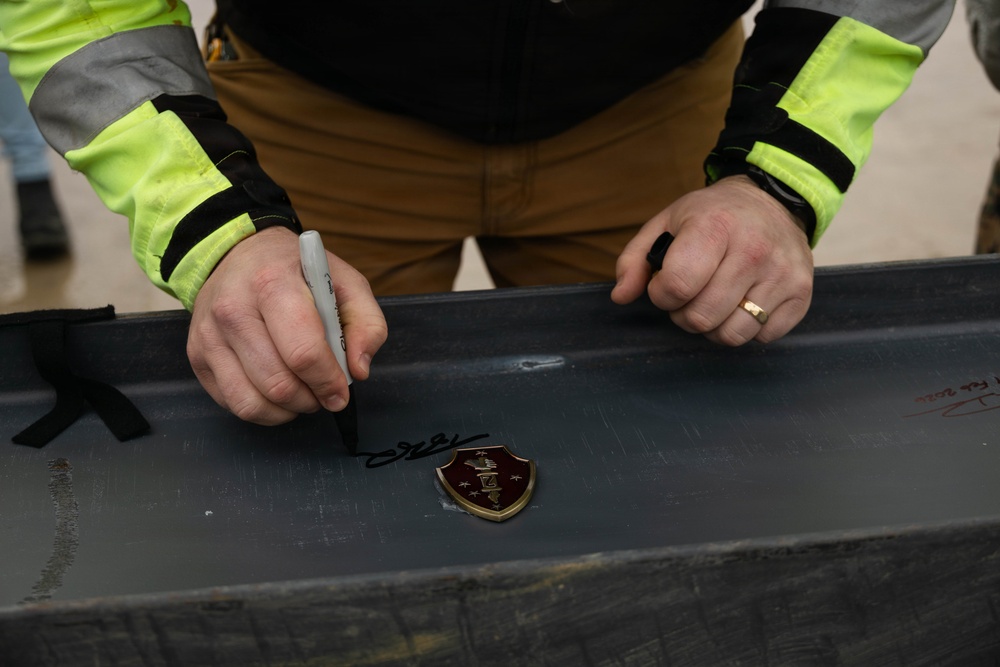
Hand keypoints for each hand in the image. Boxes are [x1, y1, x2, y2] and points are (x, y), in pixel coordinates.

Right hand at [188, 227, 387, 424]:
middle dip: (310, 398)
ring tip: (303, 392)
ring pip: (253, 403)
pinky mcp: (197, 356)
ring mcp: (209, 335)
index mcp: (272, 283)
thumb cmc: (297, 272)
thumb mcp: (346, 283)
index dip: (328, 382)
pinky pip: (233, 405)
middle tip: (323, 391)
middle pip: (278, 384)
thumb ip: (367, 324)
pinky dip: (263, 410)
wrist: (239, 255)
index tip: (340, 391)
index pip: (302, 352)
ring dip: (287, 409)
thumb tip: (359, 370)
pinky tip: (277, 390)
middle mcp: (233, 310)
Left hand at [611, 175, 813, 344]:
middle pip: (702, 317)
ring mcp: (783, 274)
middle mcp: (754, 251)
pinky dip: (746, 328)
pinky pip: (762, 337)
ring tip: (713, 301)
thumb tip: (621, 296)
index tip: (664, 284)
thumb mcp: (666, 222)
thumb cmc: (712, 216)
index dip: (661, 294)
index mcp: (716, 226)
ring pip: (732, 335)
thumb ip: (635, 259)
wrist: (772, 200)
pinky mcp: (801, 294)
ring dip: (713, 326)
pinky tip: (741, 303)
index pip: (678, 285)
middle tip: (689, 295)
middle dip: (684, 314)